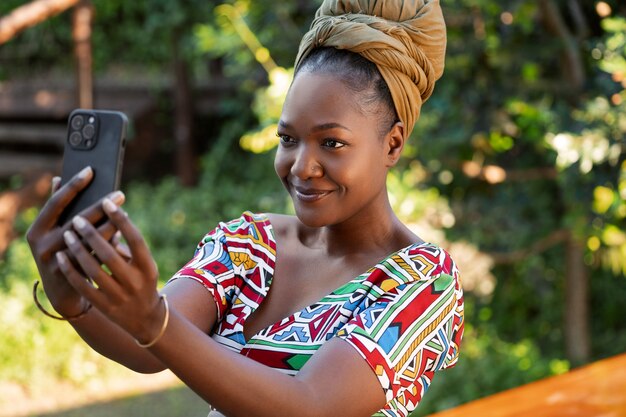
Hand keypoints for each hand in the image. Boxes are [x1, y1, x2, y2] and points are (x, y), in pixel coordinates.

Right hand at [26, 167, 124, 316]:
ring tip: (124, 212)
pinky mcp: (72, 276)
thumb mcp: (54, 231)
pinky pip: (95, 256)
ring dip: (109, 225)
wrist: (63, 292)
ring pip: (88, 240)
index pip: (56, 202)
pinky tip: (122, 232)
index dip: (73, 186)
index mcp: (37, 229)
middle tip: (120, 194)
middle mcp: (42, 245)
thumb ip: (58, 208)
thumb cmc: (61, 251)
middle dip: (100, 206)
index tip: (90, 170)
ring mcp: (56, 262)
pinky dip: (109, 243)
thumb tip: (59, 177)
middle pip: (76, 220)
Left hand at [56, 198, 163, 342]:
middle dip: (91, 233)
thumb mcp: (143, 264)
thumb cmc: (142, 281)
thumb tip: (107, 219)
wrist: (145, 319)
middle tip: (77, 218)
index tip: (108, 202)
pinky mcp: (105, 306)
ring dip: (78, 249)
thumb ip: (126, 245)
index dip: (121, 220)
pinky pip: (83, 286)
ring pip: (93, 269)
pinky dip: (71, 269)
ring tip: (68, 233)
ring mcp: (119, 296)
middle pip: (109, 254)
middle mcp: (135, 281)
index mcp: (148, 267)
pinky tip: (62, 255)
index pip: (135, 239)